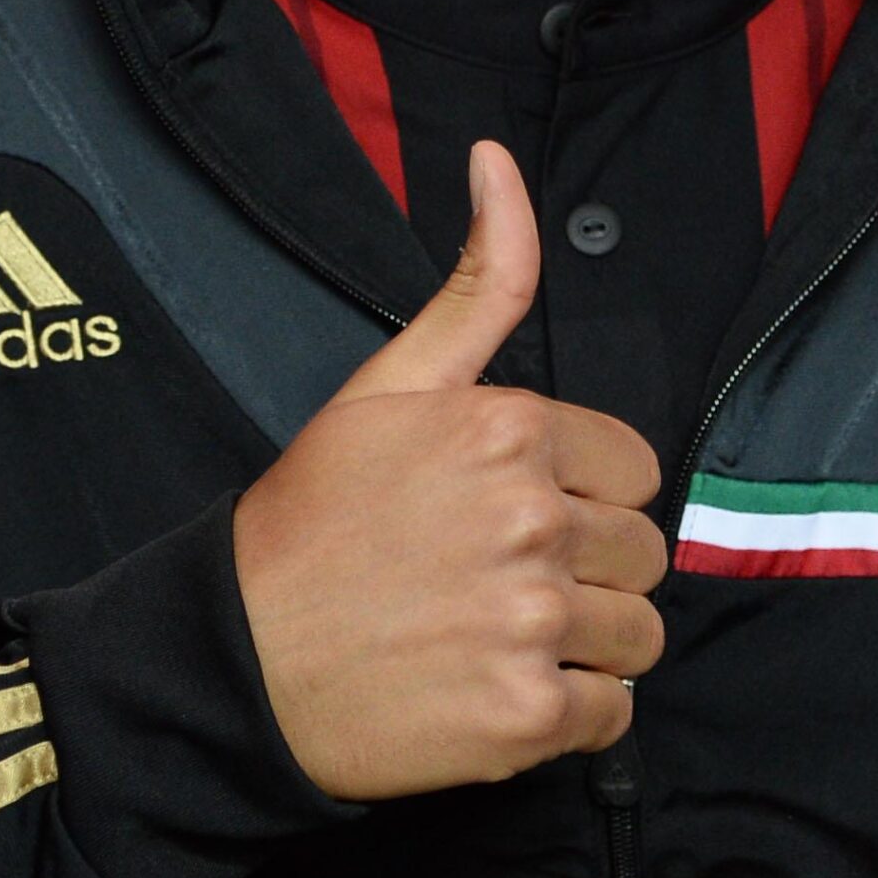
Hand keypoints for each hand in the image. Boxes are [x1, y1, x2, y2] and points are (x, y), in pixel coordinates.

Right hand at [232, 140, 667, 799]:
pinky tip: (501, 693)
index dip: (578, 495)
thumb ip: (479, 279)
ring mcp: (532, 621)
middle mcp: (533, 519)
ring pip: (639, 634)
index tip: (507, 515)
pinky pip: (613, 715)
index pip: (632, 470)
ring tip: (501, 637)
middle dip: (587, 569)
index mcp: (511, 429)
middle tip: (498, 581)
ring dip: (587, 644)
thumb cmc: (314, 517)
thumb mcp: (392, 381)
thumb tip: (497, 159)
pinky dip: (572, 714)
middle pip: (642, 552)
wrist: (235, 660)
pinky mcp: (527, 718)